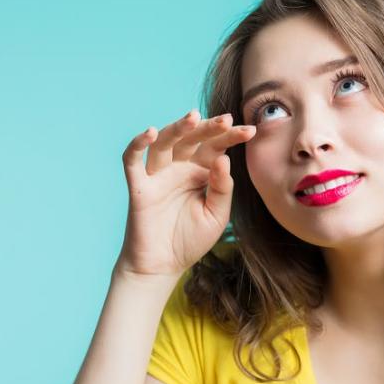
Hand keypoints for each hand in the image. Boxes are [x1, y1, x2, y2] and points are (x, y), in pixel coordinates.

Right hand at [115, 109, 254, 276]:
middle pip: (192, 139)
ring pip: (164, 143)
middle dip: (208, 128)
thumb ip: (222, 188)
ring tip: (193, 118)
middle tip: (226, 120)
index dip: (231, 137)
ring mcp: (158, 175)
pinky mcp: (139, 187)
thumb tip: (223, 158)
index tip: (250, 131)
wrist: (163, 266)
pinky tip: (150, 132)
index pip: (215, 147)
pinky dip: (137, 144)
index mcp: (200, 172)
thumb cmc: (190, 240)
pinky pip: (132, 160)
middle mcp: (178, 168)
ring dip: (177, 128)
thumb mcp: (216, 215)